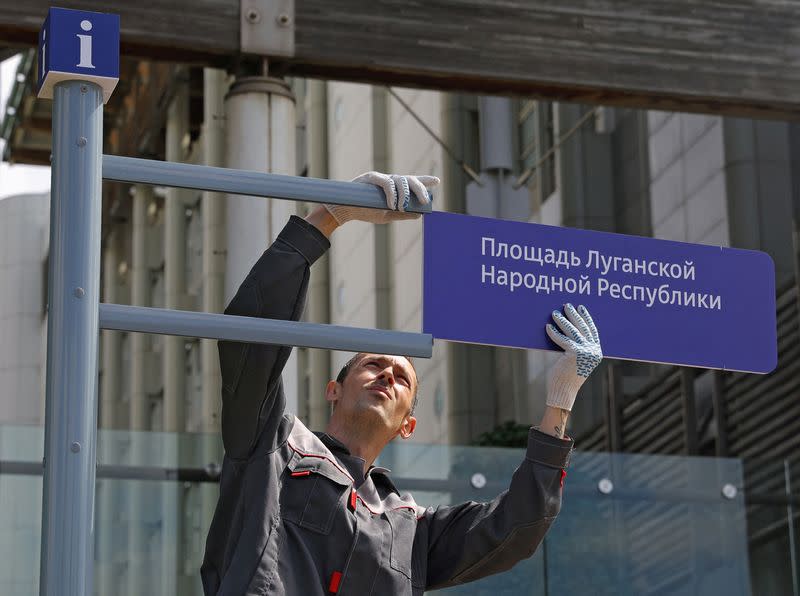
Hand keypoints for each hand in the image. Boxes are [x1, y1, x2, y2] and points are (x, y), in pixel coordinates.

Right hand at [324, 172, 439, 224]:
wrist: (346, 211)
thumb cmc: (365, 211)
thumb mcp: (387, 216)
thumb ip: (403, 215)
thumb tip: (419, 214)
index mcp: (395, 189)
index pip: (412, 182)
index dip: (425, 180)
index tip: (437, 182)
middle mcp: (390, 180)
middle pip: (410, 179)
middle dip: (420, 188)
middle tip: (424, 200)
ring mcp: (381, 178)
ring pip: (400, 180)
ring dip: (405, 195)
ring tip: (402, 208)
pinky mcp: (372, 177)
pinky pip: (387, 183)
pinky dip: (392, 194)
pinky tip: (392, 205)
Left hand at [545, 304, 602, 410]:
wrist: (563, 391)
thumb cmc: (565, 376)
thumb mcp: (574, 359)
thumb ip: (576, 346)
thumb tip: (567, 326)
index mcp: (596, 352)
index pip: (592, 330)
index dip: (586, 318)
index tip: (581, 308)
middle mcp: (594, 351)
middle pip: (583, 327)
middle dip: (574, 315)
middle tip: (566, 305)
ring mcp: (585, 352)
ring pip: (572, 331)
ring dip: (563, 320)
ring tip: (554, 313)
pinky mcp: (574, 353)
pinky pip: (562, 339)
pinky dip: (553, 332)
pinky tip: (548, 327)